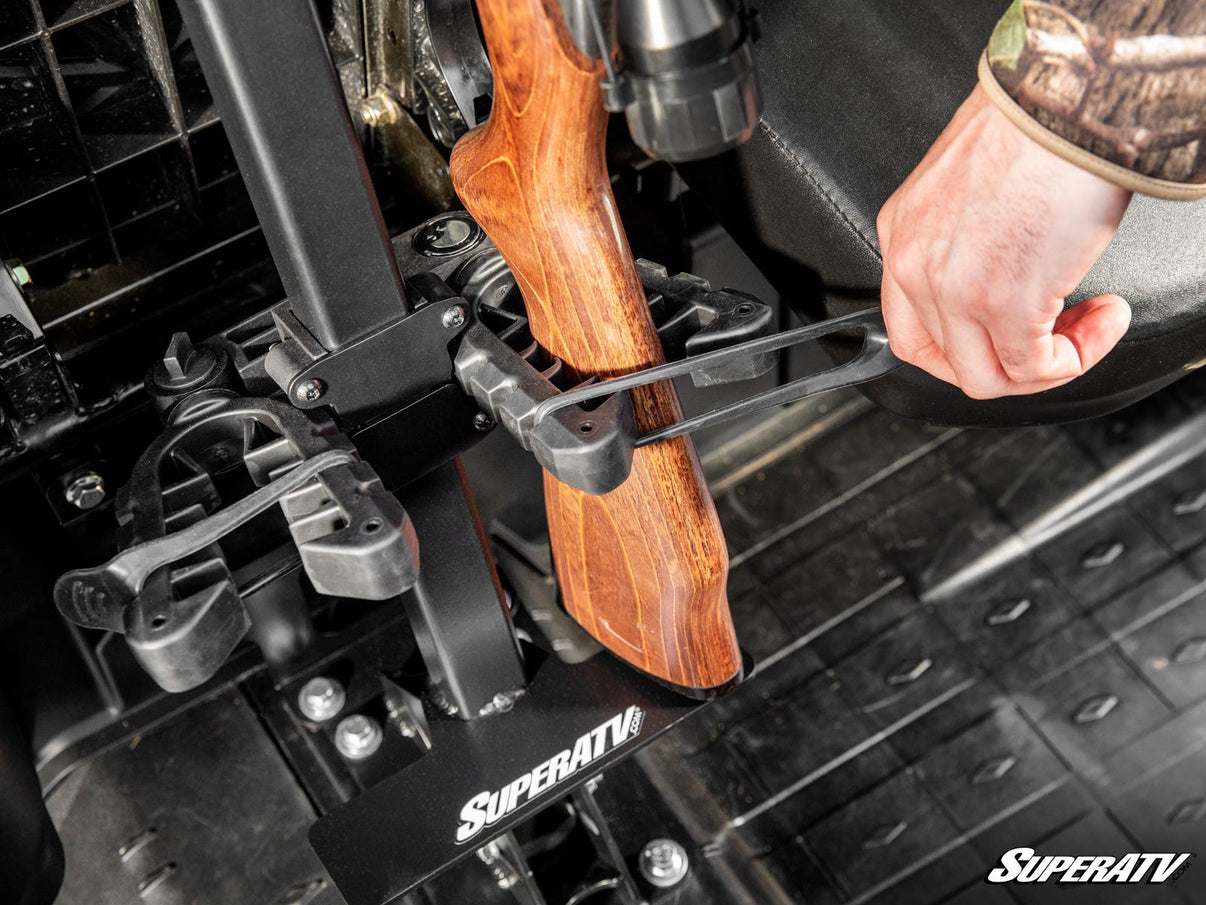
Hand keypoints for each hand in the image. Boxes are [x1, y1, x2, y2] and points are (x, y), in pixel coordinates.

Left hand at [876, 85, 1132, 398]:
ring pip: (986, 378)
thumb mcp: (969, 185)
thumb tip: (1004, 272)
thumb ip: (965, 237)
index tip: (1003, 337)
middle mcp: (914, 266)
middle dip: (1008, 360)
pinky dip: (1075, 357)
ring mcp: (954, 292)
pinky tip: (1103, 317)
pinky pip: (1033, 369)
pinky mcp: (1004, 305)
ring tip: (1087, 325)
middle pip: (946, 360)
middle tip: (1056, 334)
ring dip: (1045, 366)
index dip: (960, 350)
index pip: (910, 329)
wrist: (1065, 99)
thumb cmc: (1033, 123)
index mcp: (901, 234)